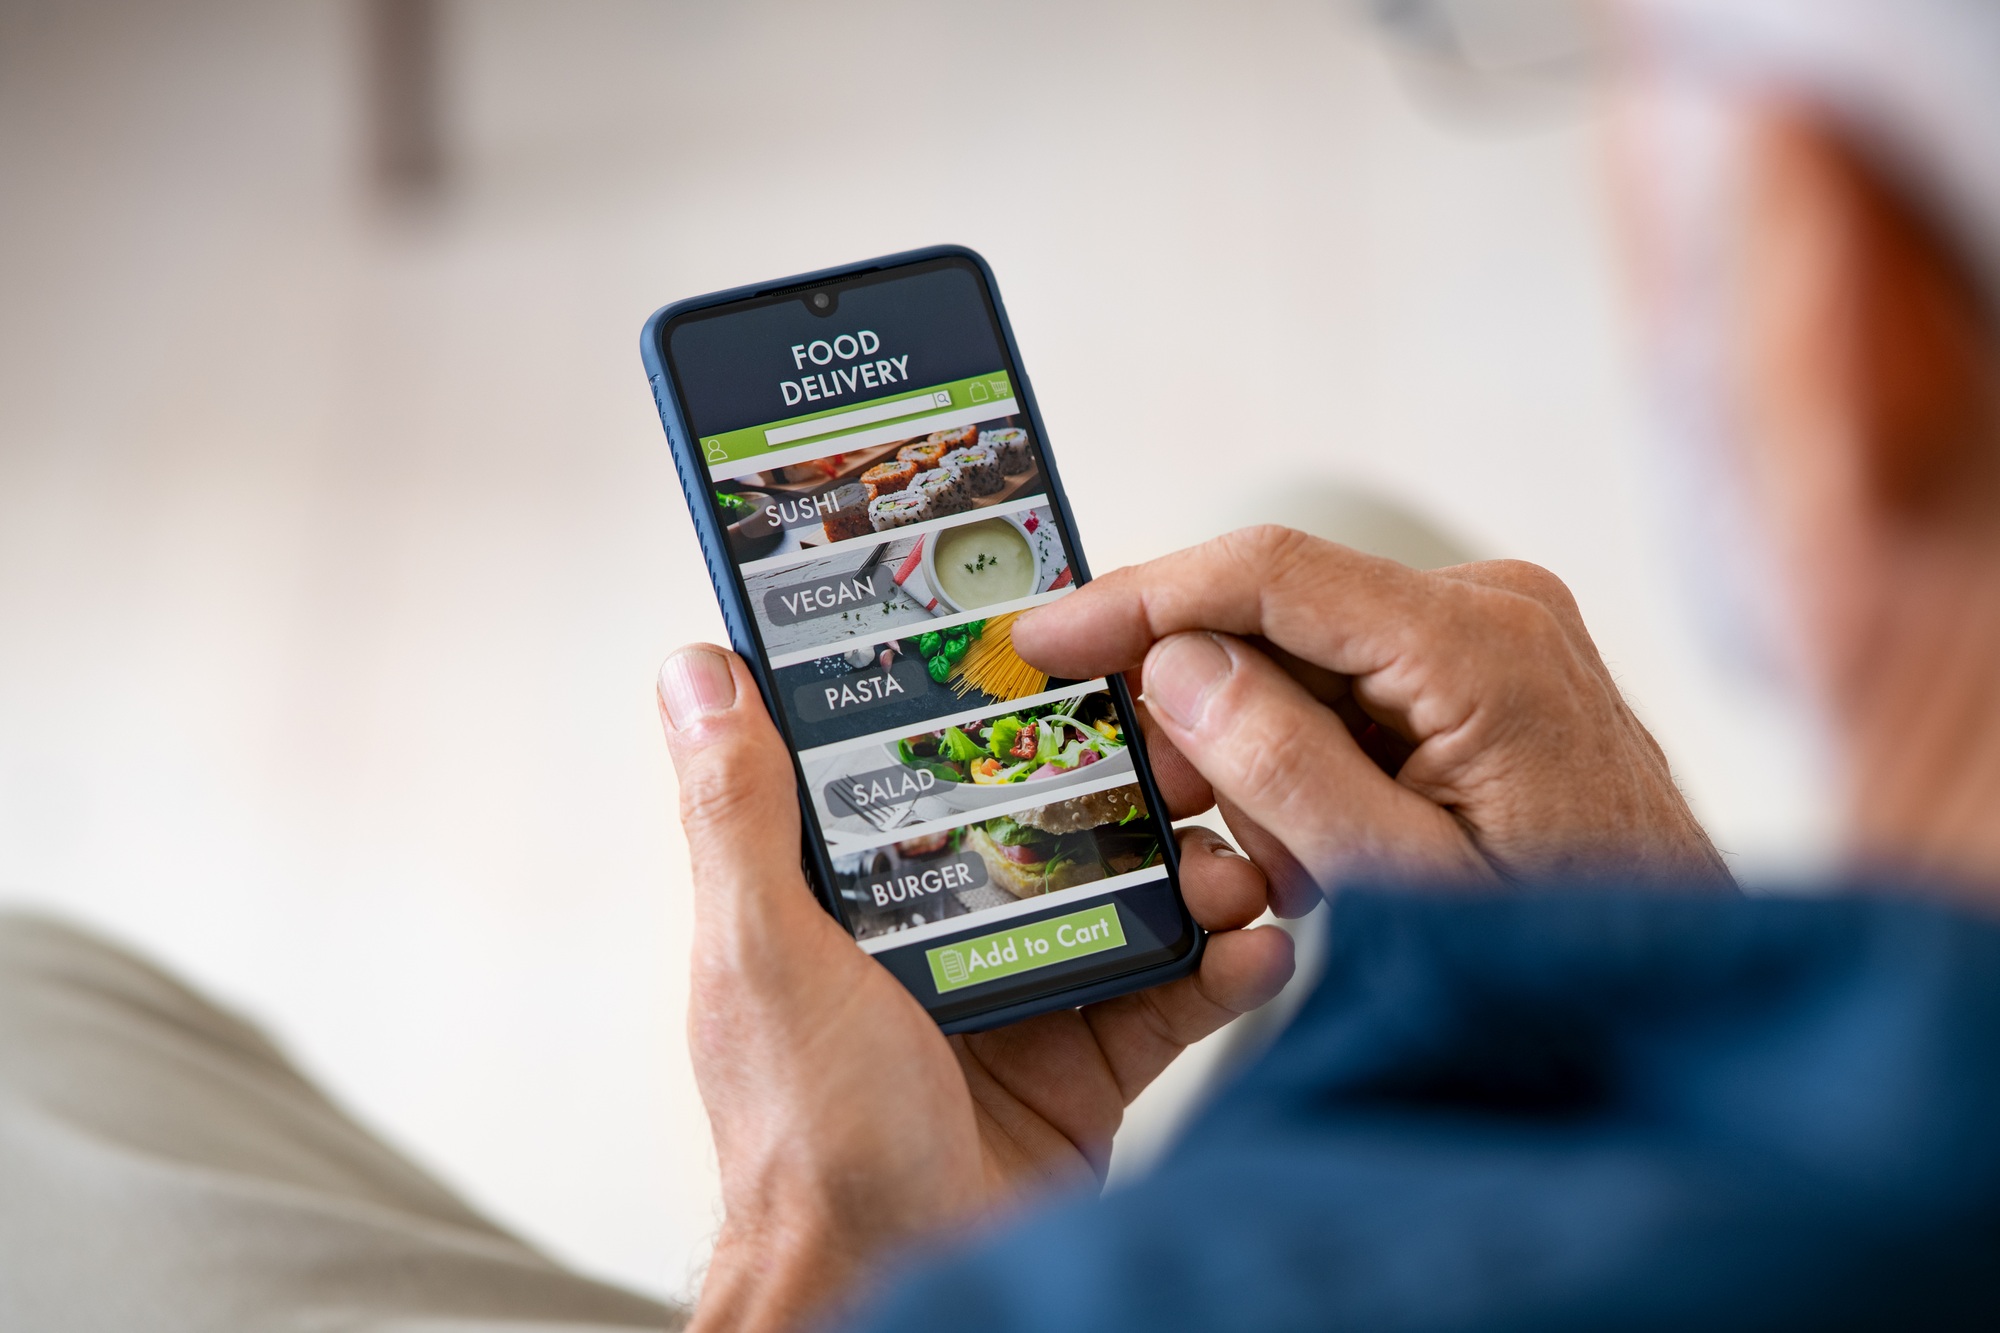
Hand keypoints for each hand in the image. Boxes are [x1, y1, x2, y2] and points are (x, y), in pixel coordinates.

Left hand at [657, 646, 1292, 1332]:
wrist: (899, 1287)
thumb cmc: (807, 1147)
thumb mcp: (765, 957)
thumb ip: (740, 817)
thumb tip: (698, 677)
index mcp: (852, 897)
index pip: (924, 765)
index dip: (989, 701)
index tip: (1060, 643)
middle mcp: (938, 935)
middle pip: (1049, 821)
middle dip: (1128, 782)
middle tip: (1191, 749)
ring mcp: (1020, 997)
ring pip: (1125, 898)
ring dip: (1192, 869)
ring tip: (1237, 859)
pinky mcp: (1087, 1065)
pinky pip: (1170, 996)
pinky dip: (1222, 967)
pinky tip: (1256, 944)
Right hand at [1013, 526, 1727, 908]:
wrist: (1687, 989)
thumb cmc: (1560, 954)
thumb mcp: (1399, 882)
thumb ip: (1282, 766)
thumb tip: (1173, 665)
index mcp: (1478, 646)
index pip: (1266, 573)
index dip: (1137, 597)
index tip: (1040, 636)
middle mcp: (1492, 607)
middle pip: (1277, 613)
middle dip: (1198, 703)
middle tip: (1163, 810)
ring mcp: (1498, 631)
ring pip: (1305, 654)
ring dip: (1257, 747)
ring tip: (1280, 865)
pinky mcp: (1489, 665)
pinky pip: (1353, 682)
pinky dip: (1309, 754)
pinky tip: (1319, 843)